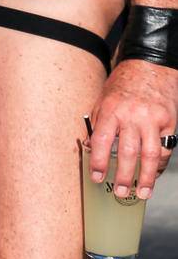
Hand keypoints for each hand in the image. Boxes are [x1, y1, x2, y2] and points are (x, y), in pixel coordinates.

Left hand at [88, 58, 177, 198]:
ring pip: (150, 154)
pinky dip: (159, 164)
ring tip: (142, 193)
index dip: (97, 162)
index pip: (101, 141)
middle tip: (119, 192)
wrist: (150, 66)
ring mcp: (152, 119)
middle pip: (127, 152)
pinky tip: (154, 174)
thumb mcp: (103, 100)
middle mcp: (132, 115)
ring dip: (146, 177)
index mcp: (110, 110)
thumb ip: (98, 124)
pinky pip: (165, 148)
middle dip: (123, 176)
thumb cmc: (123, 85)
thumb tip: (90, 150)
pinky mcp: (168, 121)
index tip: (96, 177)